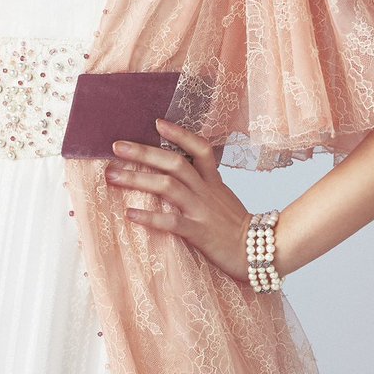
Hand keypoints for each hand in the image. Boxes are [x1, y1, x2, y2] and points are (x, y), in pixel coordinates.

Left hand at [105, 118, 252, 282]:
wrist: (261, 250)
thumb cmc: (235, 225)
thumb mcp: (222, 196)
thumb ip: (204, 182)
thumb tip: (177, 170)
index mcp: (213, 181)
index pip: (200, 148)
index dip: (179, 134)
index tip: (157, 123)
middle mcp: (206, 191)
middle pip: (175, 163)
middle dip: (143, 153)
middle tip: (116, 147)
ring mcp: (201, 210)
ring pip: (168, 187)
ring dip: (138, 179)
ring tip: (113, 176)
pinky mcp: (198, 233)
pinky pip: (171, 222)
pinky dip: (150, 216)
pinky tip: (130, 213)